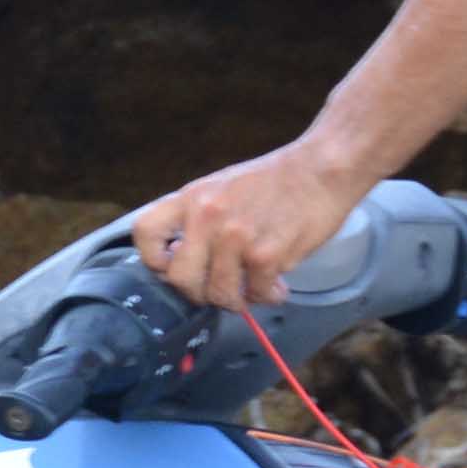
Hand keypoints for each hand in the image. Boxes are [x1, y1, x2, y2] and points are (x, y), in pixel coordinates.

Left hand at [134, 139, 368, 317]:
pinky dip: (269, 295)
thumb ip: (199, 220)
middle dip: (200, 292)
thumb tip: (182, 262)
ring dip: (239, 299)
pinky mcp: (267, 254)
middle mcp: (207, 216)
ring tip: (255, 285)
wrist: (322, 168)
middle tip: (221, 287)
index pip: (145, 233)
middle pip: (179, 279)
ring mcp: (236, 236)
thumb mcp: (222, 187)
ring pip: (219, 294)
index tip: (174, 266)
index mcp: (192, 198)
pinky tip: (277, 283)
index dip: (154, 260)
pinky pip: (257, 295)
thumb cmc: (276, 181)